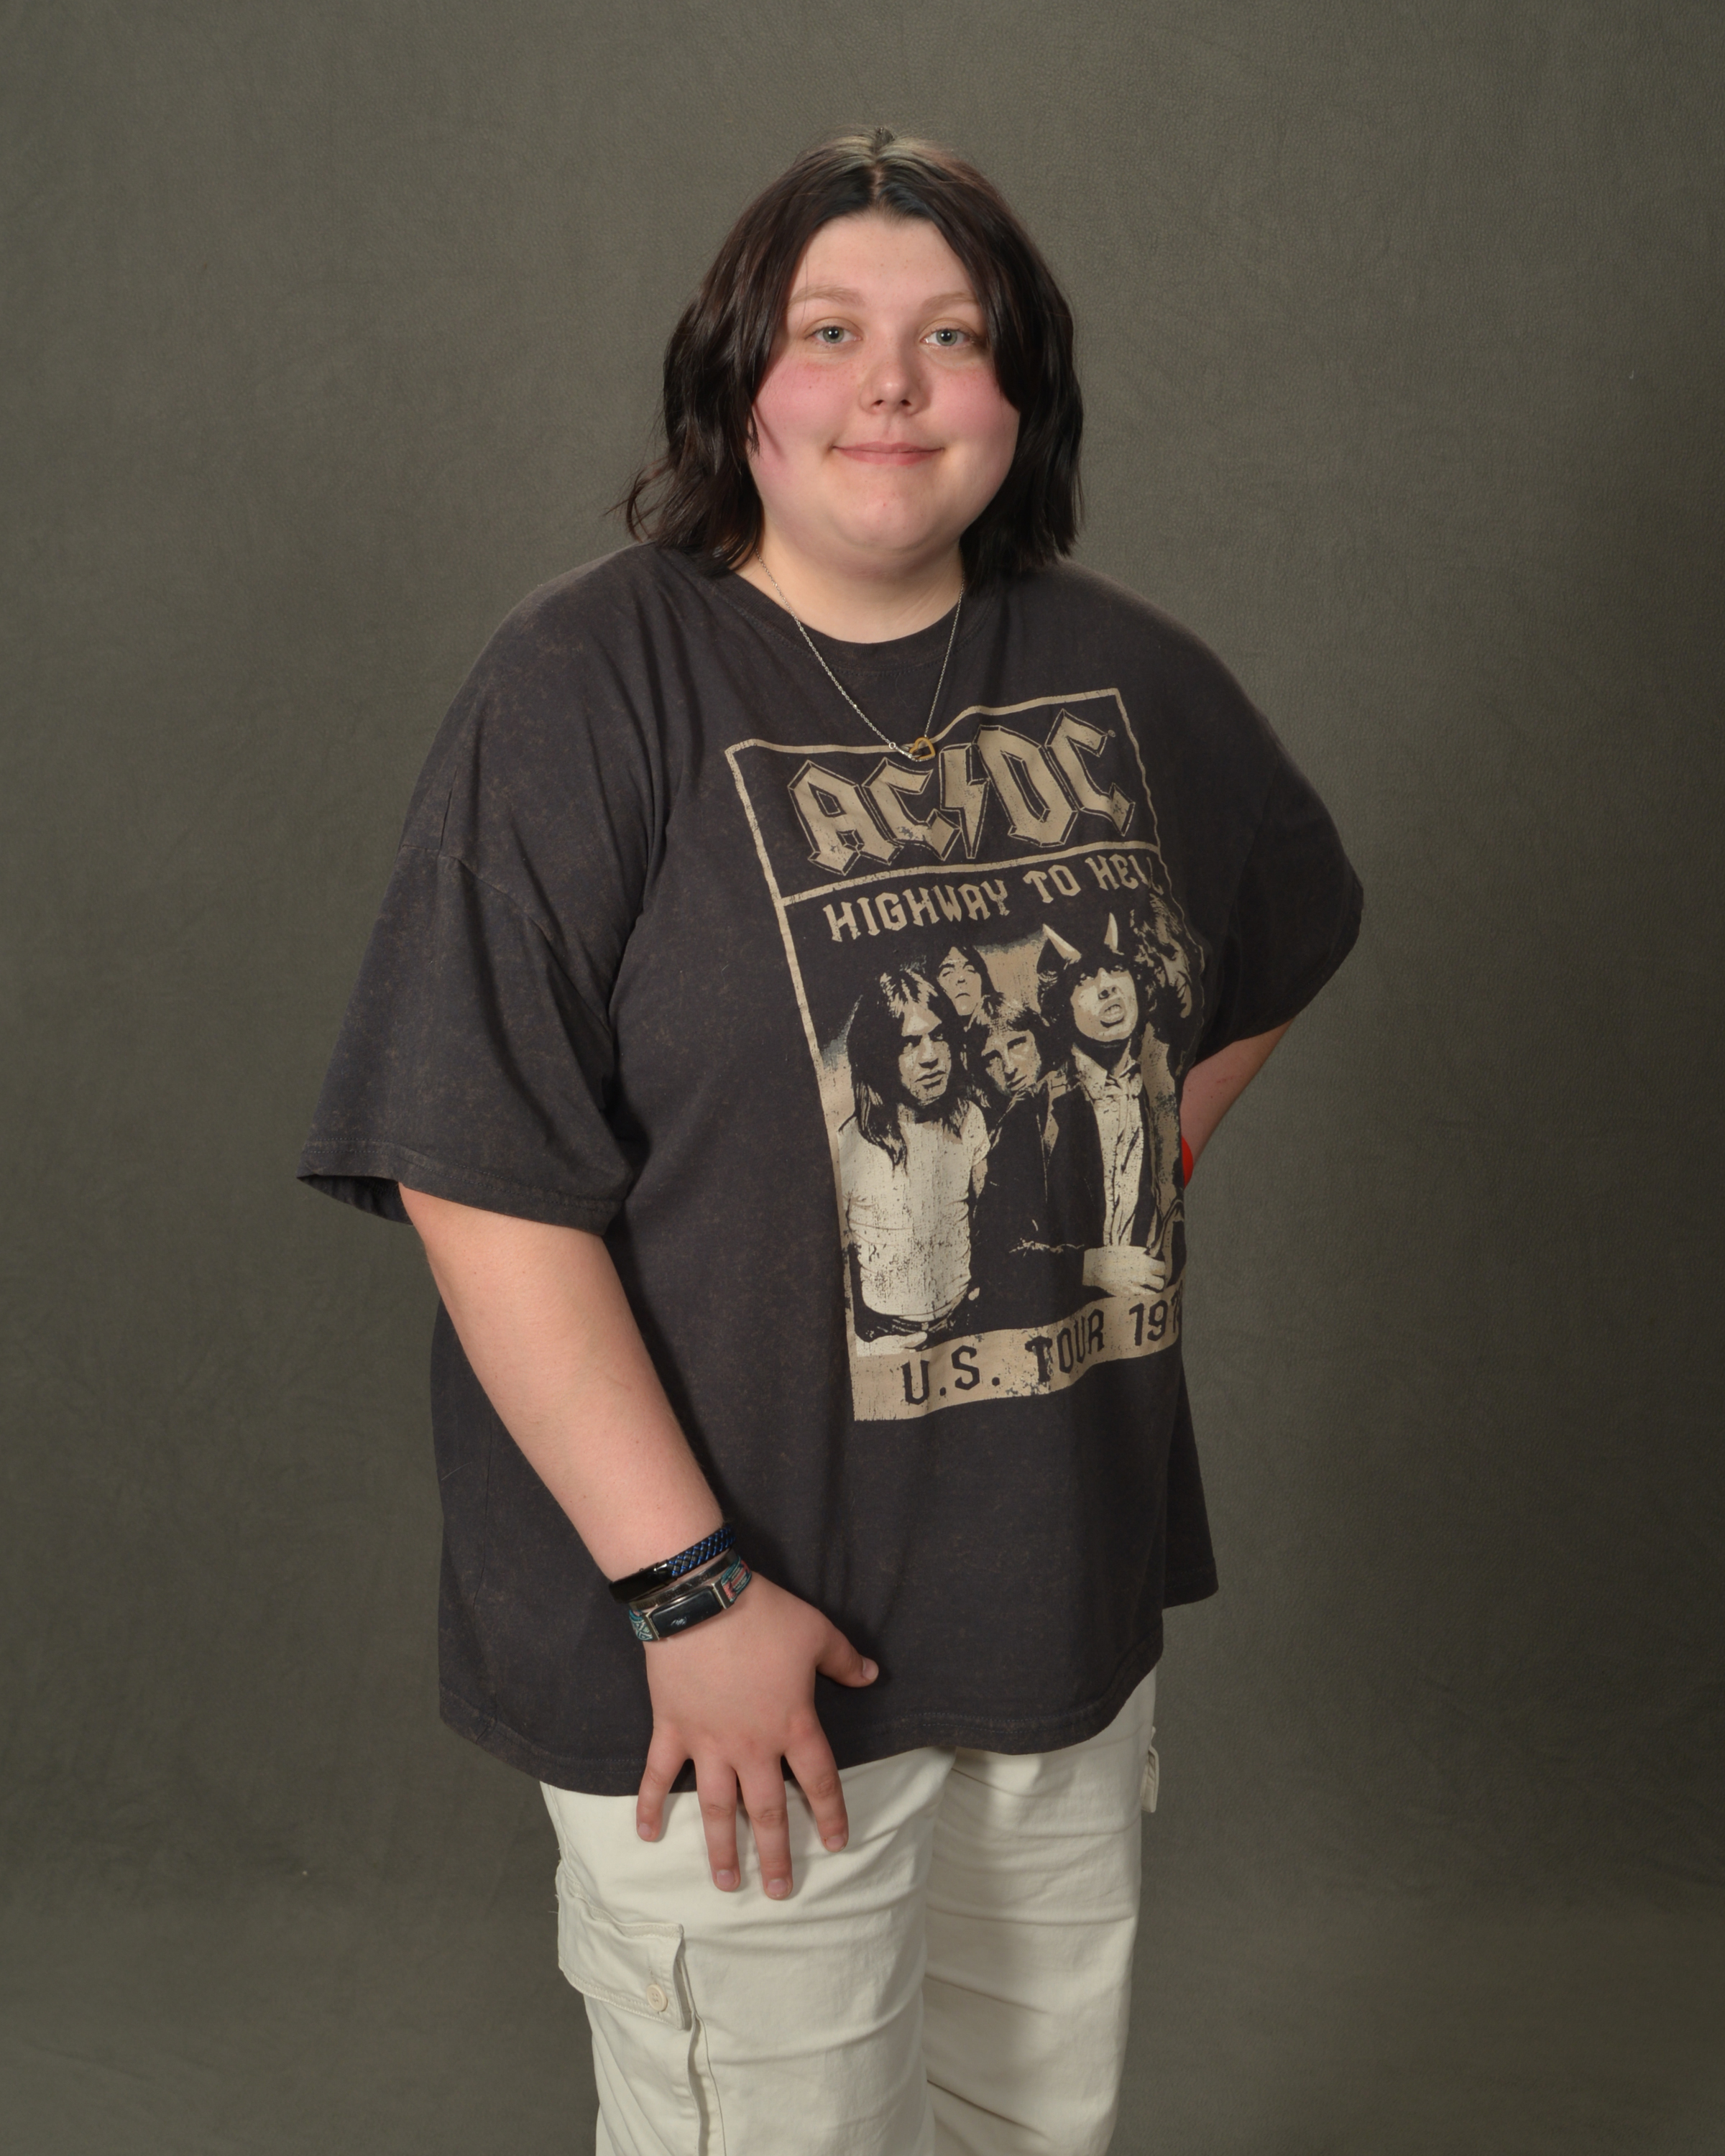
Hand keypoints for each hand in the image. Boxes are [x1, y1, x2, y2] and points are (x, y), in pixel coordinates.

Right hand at [635, 1574, 877, 1897]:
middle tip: (778, 1891)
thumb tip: (873, 1676)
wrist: (701, 1601)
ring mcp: (708, 1743)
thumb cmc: (764, 1615)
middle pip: (768, 1810)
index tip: (836, 1845)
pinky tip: (647, 1835)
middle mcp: (752, 1746)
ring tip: (725, 1882)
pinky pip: (658, 1776)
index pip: (819, 1781)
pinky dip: (650, 1806)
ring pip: (718, 1807)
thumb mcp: (818, 1632)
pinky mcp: (671, 1730)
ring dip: (721, 1848)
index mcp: (792, 1725)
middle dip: (776, 1854)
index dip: (830, 1814)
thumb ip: (846, 1660)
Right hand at [1082, 1243, 1168, 1295]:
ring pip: (1154, 1290)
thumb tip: (1148, 1253)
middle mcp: (1143, 1275)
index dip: (1159, 1268)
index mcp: (1144, 1262)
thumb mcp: (1127, 1249)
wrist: (1097, 1267)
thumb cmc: (1111, 1255)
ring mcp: (1137, 1285)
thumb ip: (1140, 1252)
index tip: (1157, 1268)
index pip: (1161, 1268)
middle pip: (1160, 1281)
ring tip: (1150, 1285)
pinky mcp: (1129, 1293)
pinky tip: (1142, 1290)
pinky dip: (1145, 1293)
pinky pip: (1144, 1295)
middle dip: (1158, 1279)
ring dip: (1153, 1287)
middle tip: (1154, 1278)